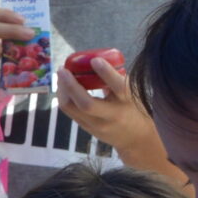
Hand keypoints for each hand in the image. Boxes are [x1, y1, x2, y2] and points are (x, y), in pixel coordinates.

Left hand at [53, 54, 168, 170]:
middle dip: (70, 85)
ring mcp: (98, 125)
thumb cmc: (132, 106)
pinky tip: (63, 87)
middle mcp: (112, 116)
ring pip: (72, 108)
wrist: (135, 138)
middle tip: (63, 69)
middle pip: (86, 104)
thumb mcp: (130, 92)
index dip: (106, 73)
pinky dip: (65, 96)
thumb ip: (116, 78)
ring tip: (61, 75)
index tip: (95, 60)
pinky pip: (70, 112)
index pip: (119, 88)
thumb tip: (96, 58)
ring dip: (62, 90)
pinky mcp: (87, 129)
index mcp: (127, 102)